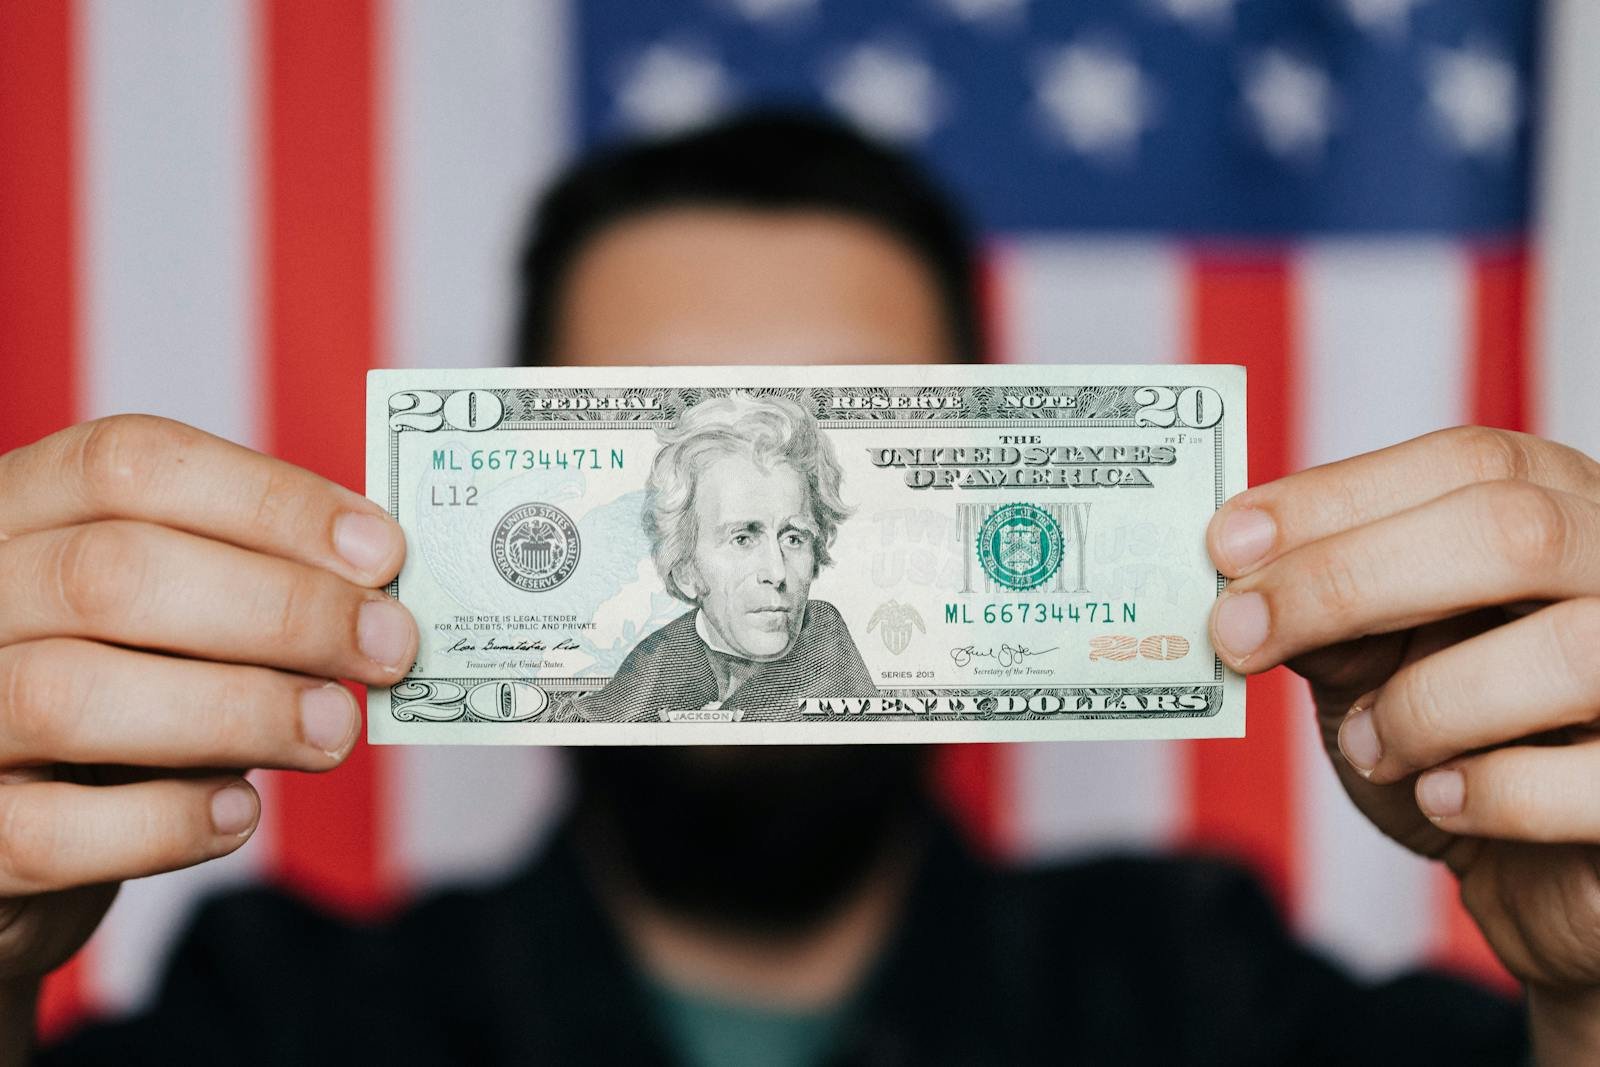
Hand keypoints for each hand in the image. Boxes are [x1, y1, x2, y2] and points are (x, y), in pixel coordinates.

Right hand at [0, 415, 414, 996]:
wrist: (3, 836)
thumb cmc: (110, 705)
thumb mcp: (161, 619)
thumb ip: (242, 591)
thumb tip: (378, 596)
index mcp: (12, 514)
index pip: (128, 464)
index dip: (272, 499)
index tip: (383, 552)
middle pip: (112, 571)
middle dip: (282, 607)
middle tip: (389, 646)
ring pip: (72, 693)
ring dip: (241, 709)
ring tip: (334, 728)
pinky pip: (51, 834)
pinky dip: (167, 823)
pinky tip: (238, 815)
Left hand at [1206, 426, 1599, 1054]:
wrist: (1536, 870)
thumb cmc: (1458, 742)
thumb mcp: (1377, 660)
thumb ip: (1329, 610)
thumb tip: (1238, 582)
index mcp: (1568, 511)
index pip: (1469, 462)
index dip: (1339, 497)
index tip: (1227, 543)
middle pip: (1514, 531)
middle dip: (1348, 579)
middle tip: (1239, 631)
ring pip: (1572, 649)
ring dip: (1425, 703)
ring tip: (1365, 746)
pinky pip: (1591, 780)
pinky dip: (1492, 792)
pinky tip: (1441, 798)